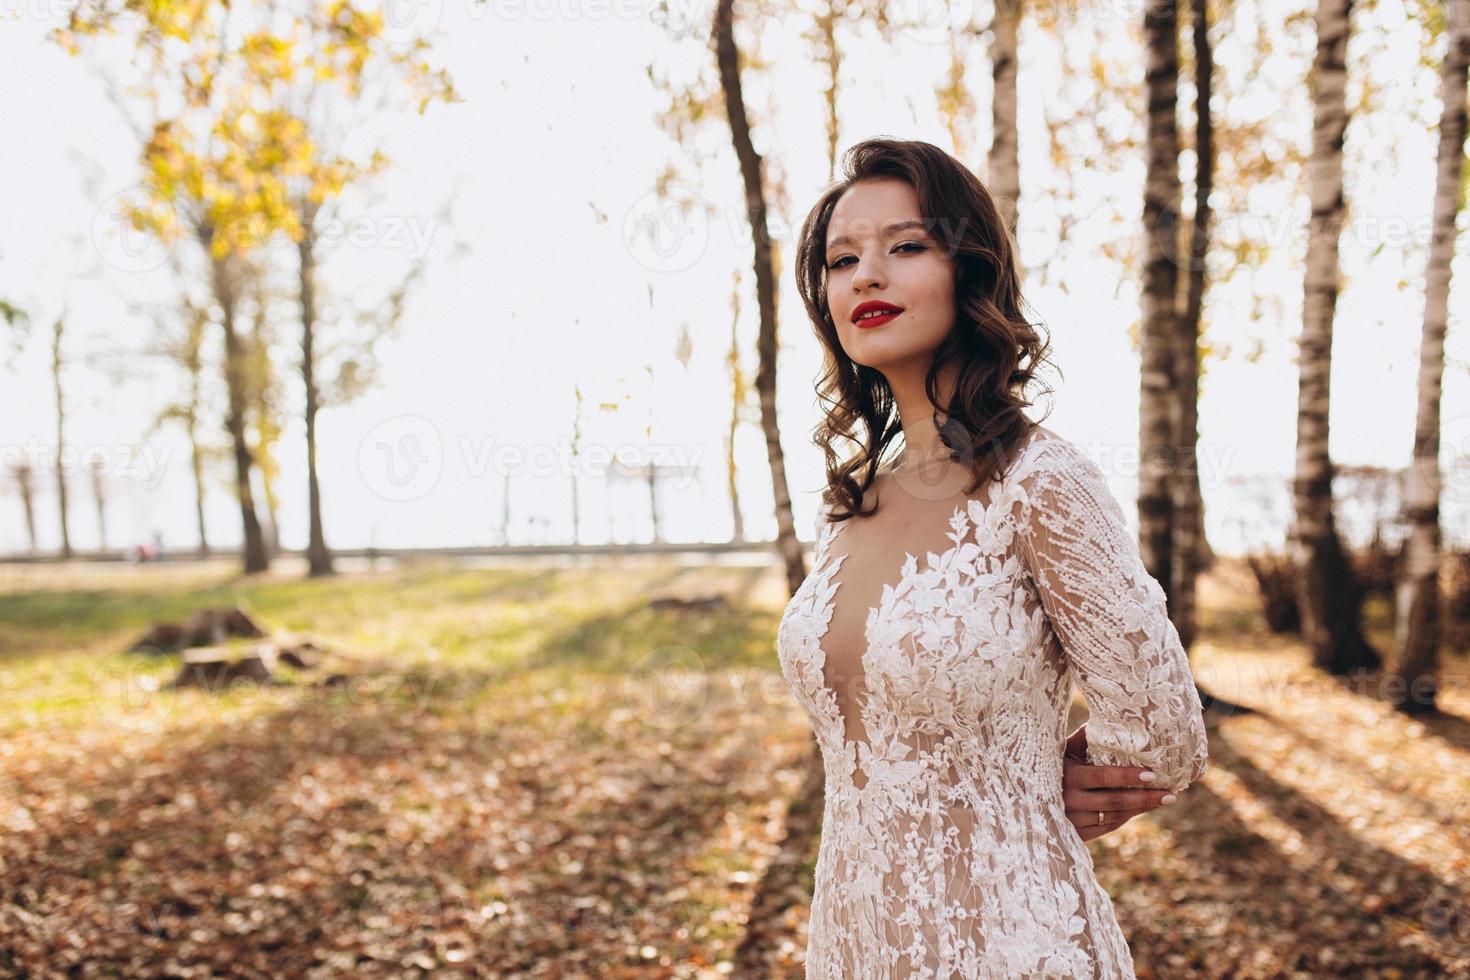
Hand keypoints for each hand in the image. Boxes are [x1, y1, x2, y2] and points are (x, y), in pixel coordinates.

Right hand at [1062, 724, 1182, 841]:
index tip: (1153, 774)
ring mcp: (1073, 820)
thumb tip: (1110, 718)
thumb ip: (1083, 739)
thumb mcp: (1062, 752)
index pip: (1104, 777)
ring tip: (1164, 800)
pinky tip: (1142, 808)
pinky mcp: (1077, 834)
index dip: (1128, 776)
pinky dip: (1126, 817)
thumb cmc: (1051, 767)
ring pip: (1114, 816)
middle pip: (1114, 801)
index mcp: (1068, 776)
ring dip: (1141, 808)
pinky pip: (1107, 826)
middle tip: (1171, 794)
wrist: (1028, 800)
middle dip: (1145, 798)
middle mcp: (1070, 801)